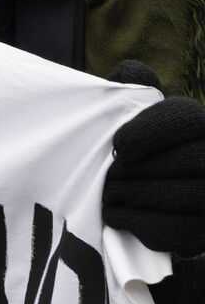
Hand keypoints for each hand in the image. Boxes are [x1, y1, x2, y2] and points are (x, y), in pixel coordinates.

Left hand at [102, 62, 204, 257]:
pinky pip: (182, 231)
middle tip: (108, 175)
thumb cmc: (132, 146)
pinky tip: (117, 214)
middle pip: (194, 160)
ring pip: (191, 197)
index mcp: (200, 124)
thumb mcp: (129, 113)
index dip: (151, 131)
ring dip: (138, 195)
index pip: (188, 117)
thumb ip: (131, 88)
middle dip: (141, 170)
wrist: (137, 192)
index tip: (119, 145)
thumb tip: (130, 73)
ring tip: (108, 193)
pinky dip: (142, 223)